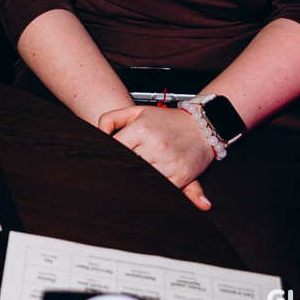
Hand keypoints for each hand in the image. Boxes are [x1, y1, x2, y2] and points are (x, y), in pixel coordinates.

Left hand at [99, 105, 215, 210]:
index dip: (107, 155)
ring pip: (141, 177)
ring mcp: (168, 163)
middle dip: (119, 168)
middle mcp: (155, 146)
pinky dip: (151, 187)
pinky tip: (145, 183)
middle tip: (110, 175)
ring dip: (134, 178)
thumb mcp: (137, 111)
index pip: (114, 147)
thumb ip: (111, 119)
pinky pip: (161, 188)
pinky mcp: (180, 176)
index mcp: (141, 129)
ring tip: (125, 182)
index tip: (103, 160)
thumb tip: (98, 135)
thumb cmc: (166, 120)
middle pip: (126, 165)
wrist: (201, 127)